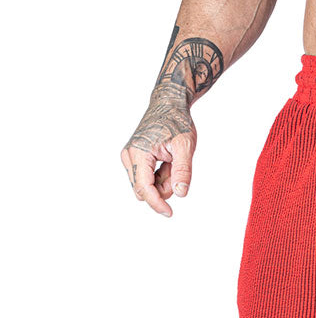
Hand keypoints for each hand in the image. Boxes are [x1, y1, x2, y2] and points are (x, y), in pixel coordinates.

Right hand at [121, 85, 196, 216]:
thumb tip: (180, 193)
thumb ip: (182, 171)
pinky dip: (160, 175)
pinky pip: (147, 179)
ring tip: (171, 160)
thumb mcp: (185, 146)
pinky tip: (166, 160)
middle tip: (176, 167)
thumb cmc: (176, 122)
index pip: (144, 188)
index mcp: (138, 152)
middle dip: (163, 187)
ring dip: (163, 181)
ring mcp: (129, 158)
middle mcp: (128, 156)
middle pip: (145, 190)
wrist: (167, 104)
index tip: (169, 214)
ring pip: (147, 186)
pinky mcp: (133, 159)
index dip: (157, 204)